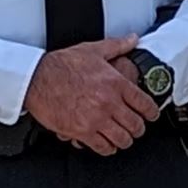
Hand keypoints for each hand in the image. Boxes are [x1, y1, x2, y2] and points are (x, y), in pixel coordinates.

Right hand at [24, 35, 158, 153]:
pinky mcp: (81, 131)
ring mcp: (96, 119)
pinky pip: (102, 147)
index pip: (144, 104)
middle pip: (136, 125)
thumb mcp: (93, 50)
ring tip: (123, 137)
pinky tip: (107, 144)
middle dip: (138, 128)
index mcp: (115, 83)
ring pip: (122, 139)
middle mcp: (108, 103)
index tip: (151, 116)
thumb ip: (117, 46)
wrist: (36, 78)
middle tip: (136, 128)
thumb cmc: (61, 65)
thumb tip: (132, 40)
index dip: (152, 113)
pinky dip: (108, 148)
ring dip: (124, 140)